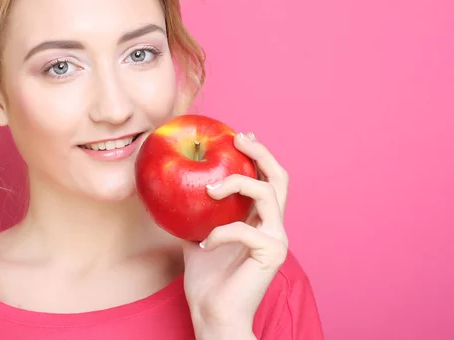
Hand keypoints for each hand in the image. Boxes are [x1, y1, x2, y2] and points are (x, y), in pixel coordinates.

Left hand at [182, 132, 289, 338]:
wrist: (214, 315)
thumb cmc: (207, 280)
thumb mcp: (197, 237)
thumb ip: (196, 215)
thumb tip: (173, 190)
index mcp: (260, 220)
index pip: (267, 180)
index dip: (257, 156)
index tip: (238, 138)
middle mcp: (274, 225)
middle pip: (280, 178)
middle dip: (261, 153)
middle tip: (239, 139)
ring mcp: (276, 239)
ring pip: (268, 194)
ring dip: (237, 184)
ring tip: (211, 189)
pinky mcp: (272, 254)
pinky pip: (244, 230)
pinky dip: (220, 232)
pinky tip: (204, 244)